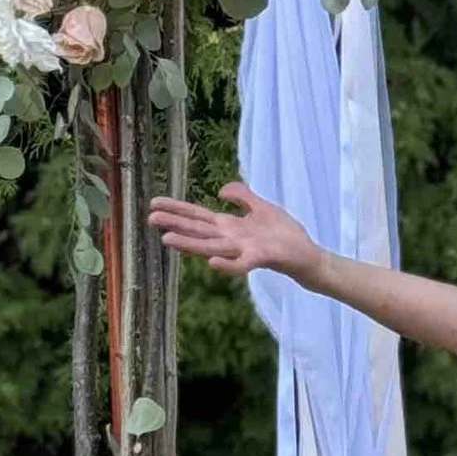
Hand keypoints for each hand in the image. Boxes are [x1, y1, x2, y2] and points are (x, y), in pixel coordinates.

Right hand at [149, 181, 320, 286]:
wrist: (306, 256)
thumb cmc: (284, 234)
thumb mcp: (262, 207)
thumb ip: (242, 196)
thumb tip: (219, 190)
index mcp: (230, 226)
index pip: (198, 216)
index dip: (177, 208)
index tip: (154, 203)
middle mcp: (231, 239)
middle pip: (198, 230)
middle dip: (175, 224)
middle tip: (150, 218)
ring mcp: (243, 250)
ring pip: (211, 247)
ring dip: (190, 244)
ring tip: (167, 239)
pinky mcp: (260, 258)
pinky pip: (240, 264)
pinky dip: (227, 265)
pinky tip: (211, 262)